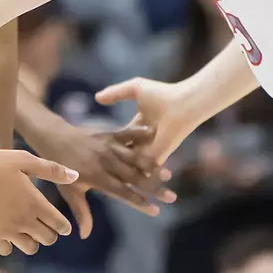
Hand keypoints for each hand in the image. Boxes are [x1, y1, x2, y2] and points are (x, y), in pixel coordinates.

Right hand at [0, 147, 75, 255]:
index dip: (63, 226)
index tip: (62, 226)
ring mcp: (7, 232)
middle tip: (42, 226)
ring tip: (24, 231)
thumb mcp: (24, 160)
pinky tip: (5, 233)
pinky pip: (7, 250)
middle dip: (49, 233)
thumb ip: (51, 169)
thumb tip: (76, 176)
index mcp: (36, 204)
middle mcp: (24, 221)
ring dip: (31, 241)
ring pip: (30, 248)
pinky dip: (9, 244)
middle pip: (47, 239)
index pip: (59, 224)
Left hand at [37, 116, 172, 236]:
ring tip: (168, 174)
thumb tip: (85, 235)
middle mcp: (105, 162)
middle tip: (172, 197)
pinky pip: (127, 133)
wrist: (53, 138)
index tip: (155, 211)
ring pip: (134, 156)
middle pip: (133, 176)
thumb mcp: (70, 192)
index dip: (138, 202)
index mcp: (96, 177)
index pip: (121, 192)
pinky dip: (140, 133)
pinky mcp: (109, 133)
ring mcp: (108, 146)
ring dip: (152, 165)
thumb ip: (81, 211)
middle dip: (153, 187)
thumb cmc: (63, 170)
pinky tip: (155, 134)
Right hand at [96, 77, 213, 177]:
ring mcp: (148, 150)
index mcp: (137, 125)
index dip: (105, 144)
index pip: (119, 139)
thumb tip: (96, 97)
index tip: (90, 149)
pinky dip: (131, 177)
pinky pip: (141, 171)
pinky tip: (114, 183)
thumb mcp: (134, 88)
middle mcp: (142, 141)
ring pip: (131, 166)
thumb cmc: (161, 94)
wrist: (183, 103)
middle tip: (91, 168)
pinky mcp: (155, 157)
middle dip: (108, 162)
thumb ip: (115, 93)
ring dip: (119, 173)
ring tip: (100, 180)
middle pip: (122, 155)